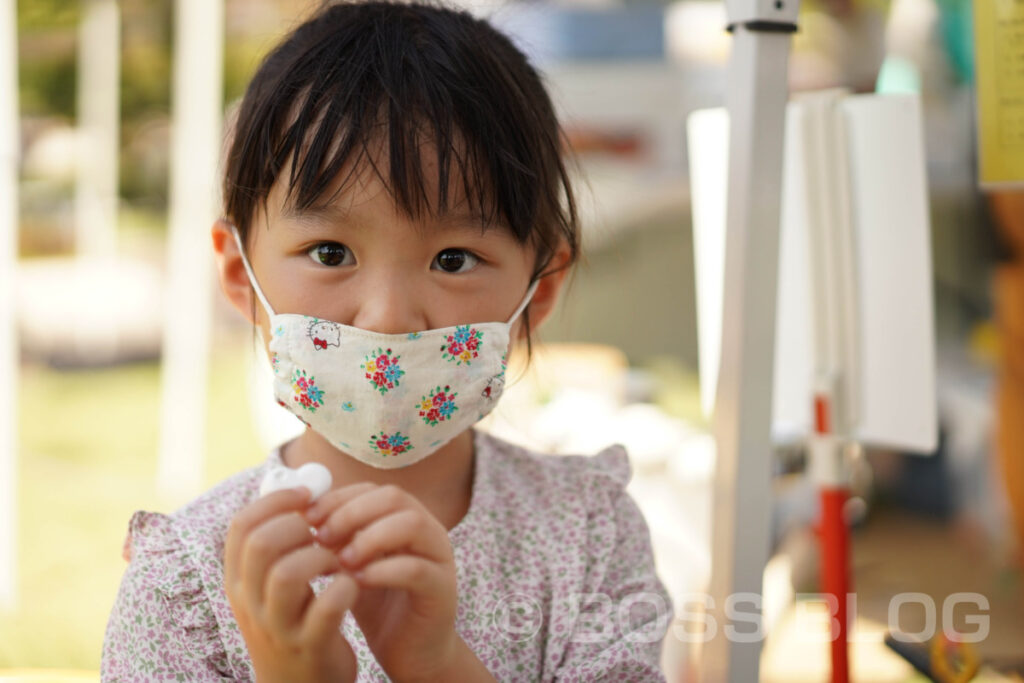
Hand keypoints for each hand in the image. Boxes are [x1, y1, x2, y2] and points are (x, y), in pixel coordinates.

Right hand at [224, 488, 358, 682]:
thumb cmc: (295, 623)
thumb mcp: (274, 587)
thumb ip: (282, 544)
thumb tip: (307, 487)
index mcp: (239, 581)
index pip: (242, 526)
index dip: (276, 501)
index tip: (307, 496)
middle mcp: (250, 603)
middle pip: (262, 544)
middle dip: (298, 526)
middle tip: (323, 531)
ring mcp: (277, 627)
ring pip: (287, 574)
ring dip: (321, 556)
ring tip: (337, 560)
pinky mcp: (309, 646)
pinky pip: (326, 607)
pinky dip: (345, 588)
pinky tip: (353, 585)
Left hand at [306, 483, 465, 681]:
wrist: (407, 650)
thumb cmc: (378, 604)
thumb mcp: (352, 565)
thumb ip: (337, 538)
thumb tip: (301, 513)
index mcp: (405, 518)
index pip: (373, 490)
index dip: (339, 499)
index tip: (309, 518)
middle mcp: (428, 530)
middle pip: (394, 497)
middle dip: (352, 513)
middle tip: (322, 538)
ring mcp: (440, 557)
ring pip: (412, 524)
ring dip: (370, 538)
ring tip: (342, 561)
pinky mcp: (443, 589)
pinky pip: (416, 569)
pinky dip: (383, 571)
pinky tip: (357, 582)